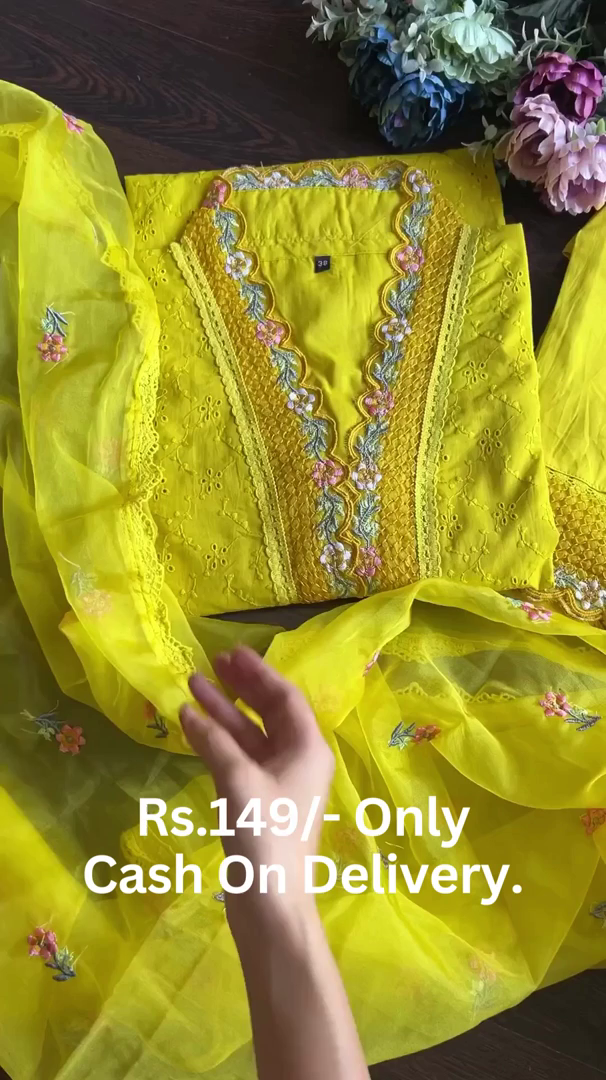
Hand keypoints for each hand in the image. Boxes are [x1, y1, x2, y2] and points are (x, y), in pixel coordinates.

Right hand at [180, 646, 334, 931]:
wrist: (271, 903)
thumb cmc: (265, 836)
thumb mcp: (239, 781)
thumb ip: (215, 742)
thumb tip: (189, 710)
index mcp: (309, 749)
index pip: (285, 697)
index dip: (259, 673)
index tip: (232, 653)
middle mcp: (298, 760)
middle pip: (270, 712)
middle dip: (241, 688)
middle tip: (212, 663)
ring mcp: (278, 782)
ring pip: (251, 735)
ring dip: (224, 712)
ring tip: (192, 686)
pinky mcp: (258, 803)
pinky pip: (239, 758)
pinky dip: (218, 742)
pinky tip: (193, 726)